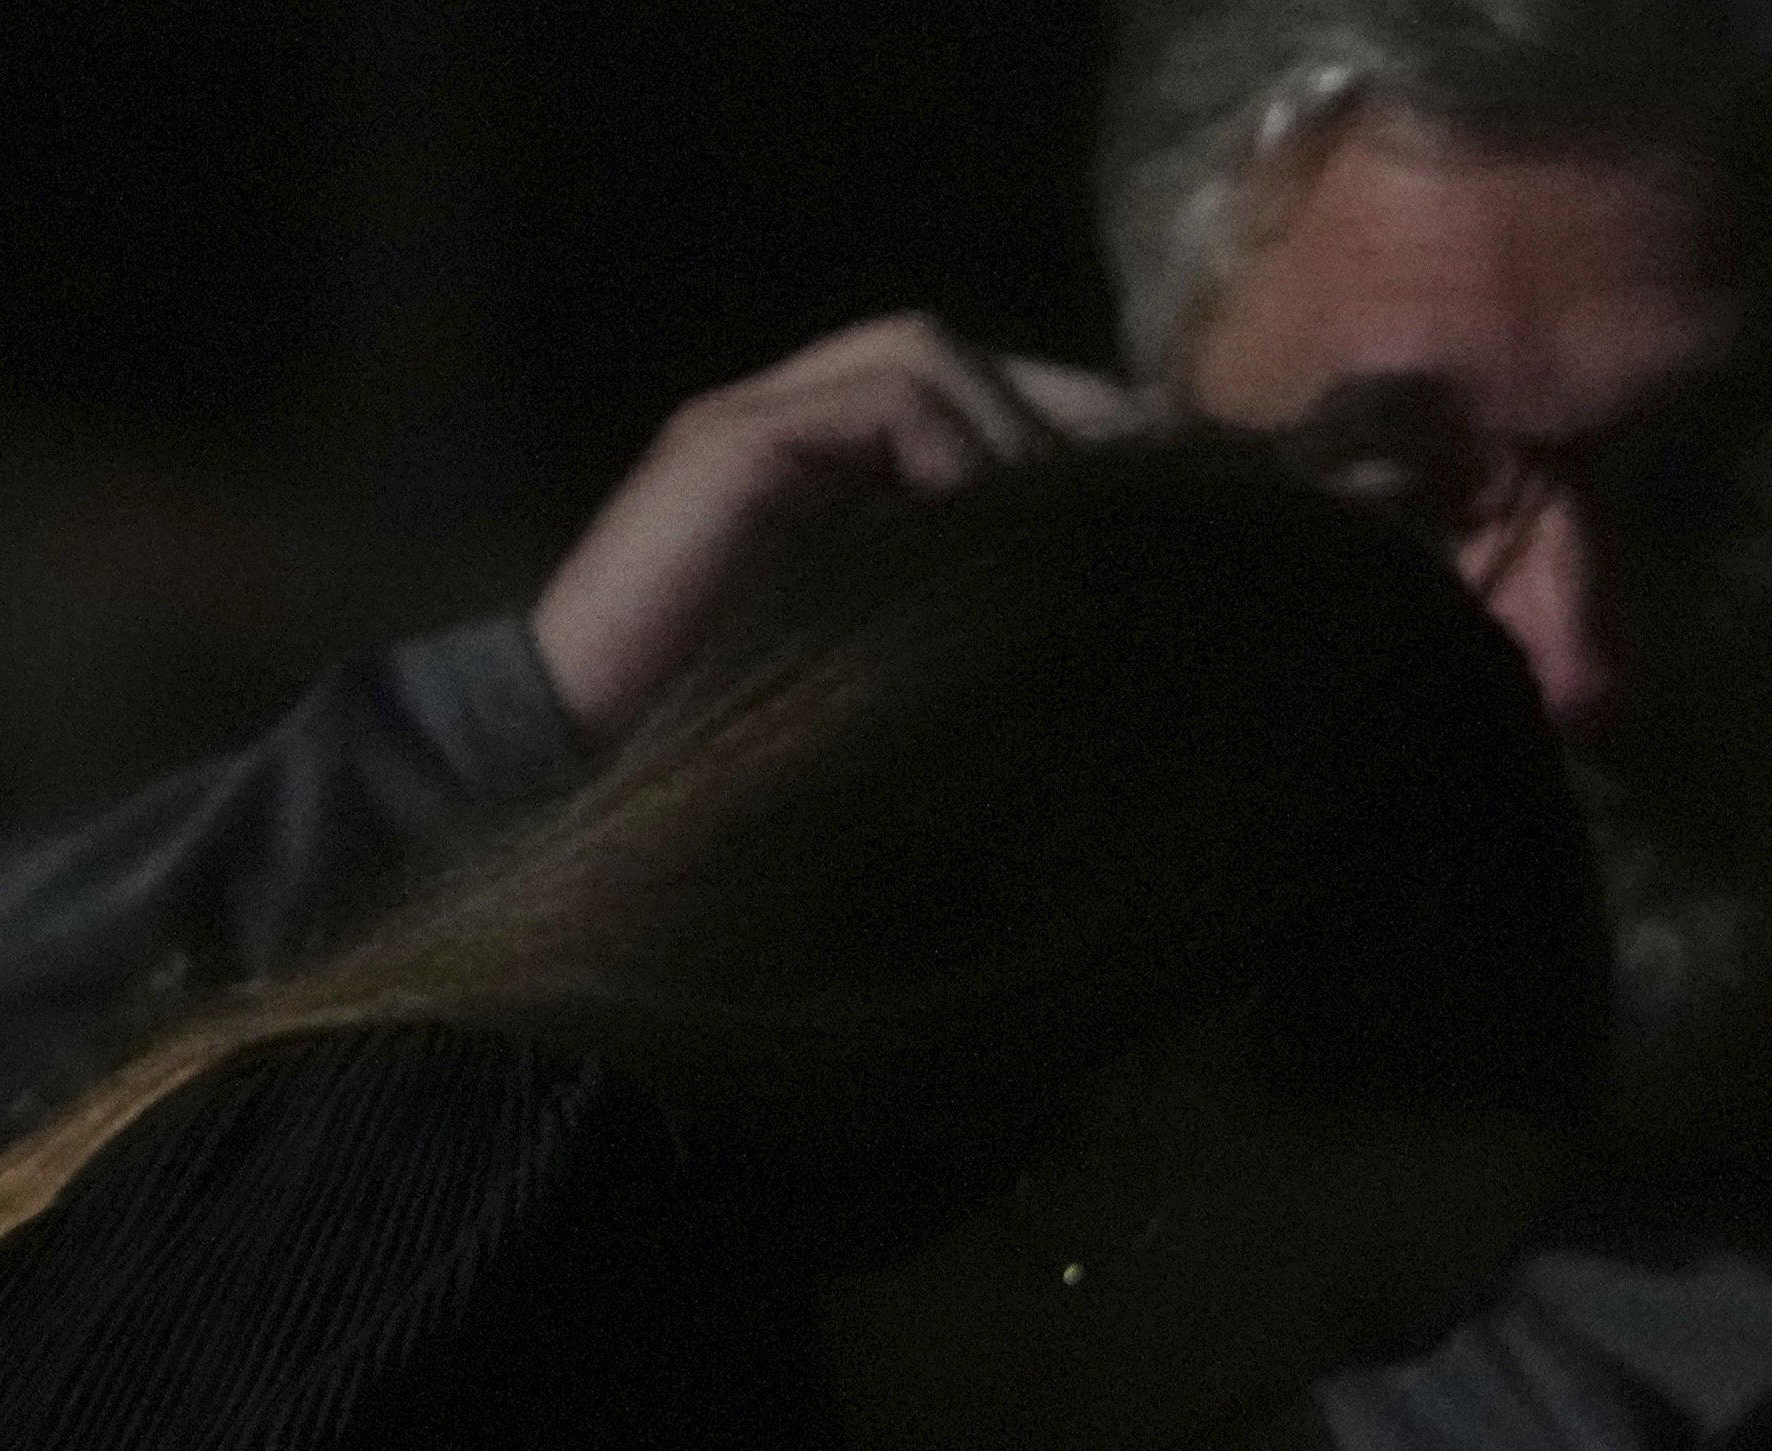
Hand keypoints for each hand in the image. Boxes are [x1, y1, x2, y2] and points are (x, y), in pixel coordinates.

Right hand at [528, 315, 1138, 736]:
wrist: (581, 773)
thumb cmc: (762, 760)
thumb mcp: (915, 679)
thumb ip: (990, 619)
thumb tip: (1135, 615)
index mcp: (851, 485)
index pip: (991, 406)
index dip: (1096, 446)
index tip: (1190, 513)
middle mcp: (805, 432)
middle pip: (969, 362)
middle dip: (1078, 420)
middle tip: (1166, 504)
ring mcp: (760, 423)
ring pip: (930, 357)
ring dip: (1018, 434)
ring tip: (1069, 532)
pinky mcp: (730, 444)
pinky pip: (887, 400)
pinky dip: (960, 451)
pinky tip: (993, 536)